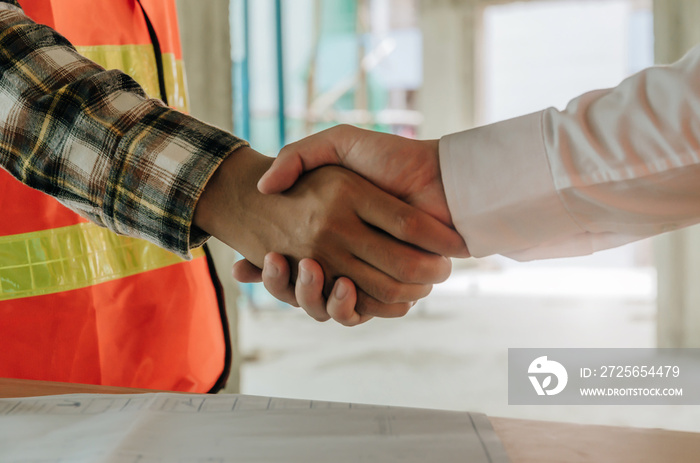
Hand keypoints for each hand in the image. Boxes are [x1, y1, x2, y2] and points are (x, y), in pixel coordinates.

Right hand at [195, 146, 462, 322]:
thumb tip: (263, 188)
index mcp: (326, 232)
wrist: (441, 179)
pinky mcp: (389, 290)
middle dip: (282, 285)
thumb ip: (299, 155)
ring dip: (310, 296)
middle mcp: (342, 258)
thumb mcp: (339, 144)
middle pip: (300, 289)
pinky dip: (346, 308)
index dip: (265, 269)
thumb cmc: (392, 158)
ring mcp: (365, 276)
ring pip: (323, 305)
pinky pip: (359, 312)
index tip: (240, 268)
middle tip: (279, 262)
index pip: (284, 262)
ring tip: (311, 270)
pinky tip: (341, 287)